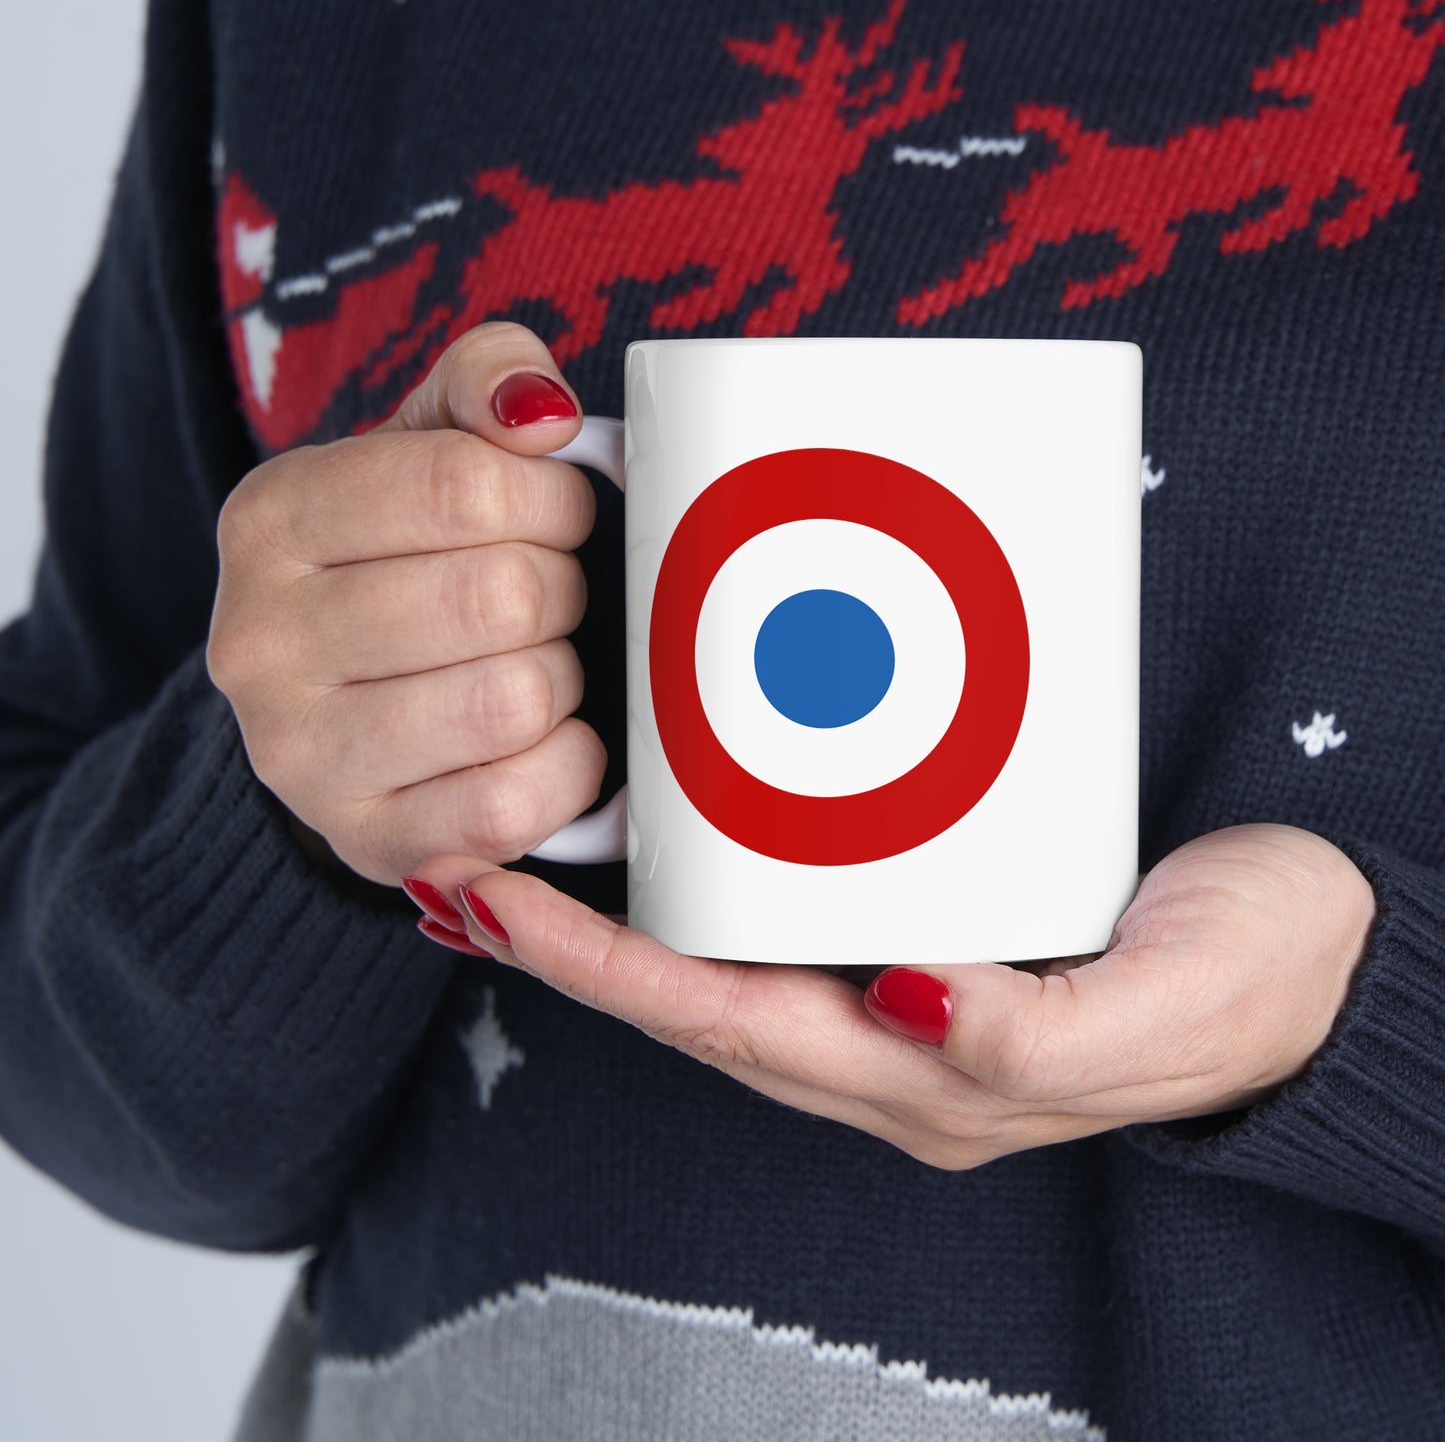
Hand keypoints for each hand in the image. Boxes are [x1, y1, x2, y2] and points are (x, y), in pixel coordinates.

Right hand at [207, 323, 603, 884]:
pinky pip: (514, 804)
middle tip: (548, 597)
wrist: (342, 706)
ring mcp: (303, 757)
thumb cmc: (407, 560)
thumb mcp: (428, 443)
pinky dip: (566, 767)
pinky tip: (546, 739)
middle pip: (501, 596)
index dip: (553, 500)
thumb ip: (486, 381)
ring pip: (514, 700)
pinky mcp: (369, 842)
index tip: (557, 516)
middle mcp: (261, 641)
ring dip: (561, 678)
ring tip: (536, 664)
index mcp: (272, 519)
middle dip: (560, 590)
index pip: (467, 485)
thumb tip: (542, 413)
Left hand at [406, 824, 1374, 1166]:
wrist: (1327, 953)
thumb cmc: (1254, 981)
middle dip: (573, 949)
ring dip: (623, 922)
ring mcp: (906, 996)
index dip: (603, 973)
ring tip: (530, 848)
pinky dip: (709, 890)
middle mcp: (896, 1048)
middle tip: (467, 864)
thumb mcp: (1162, 1010)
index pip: (728, 1027)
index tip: (495, 904)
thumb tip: (908, 1000)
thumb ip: (1034, 1037)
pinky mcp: (935, 930)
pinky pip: (789, 923)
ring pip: (731, 965)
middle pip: (698, 1001)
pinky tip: (672, 837)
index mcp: (933, 1081)